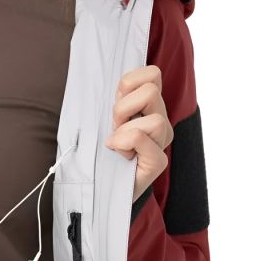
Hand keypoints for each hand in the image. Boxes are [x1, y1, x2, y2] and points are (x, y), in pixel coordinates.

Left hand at [104, 65, 173, 202]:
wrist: (101, 186)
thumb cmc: (100, 147)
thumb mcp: (103, 115)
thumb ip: (111, 97)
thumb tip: (99, 77)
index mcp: (150, 106)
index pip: (153, 74)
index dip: (130, 82)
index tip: (116, 99)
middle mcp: (160, 121)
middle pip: (151, 91)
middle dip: (124, 105)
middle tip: (114, 123)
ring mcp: (161, 142)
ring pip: (154, 118)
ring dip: (125, 127)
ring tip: (116, 140)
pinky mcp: (157, 162)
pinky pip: (141, 138)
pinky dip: (124, 142)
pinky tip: (116, 152)